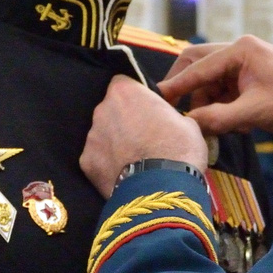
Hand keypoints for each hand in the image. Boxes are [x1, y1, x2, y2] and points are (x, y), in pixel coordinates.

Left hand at [80, 76, 209, 196]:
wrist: (162, 188)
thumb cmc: (179, 148)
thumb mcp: (187, 123)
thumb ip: (167, 114)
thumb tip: (165, 121)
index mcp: (125, 92)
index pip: (123, 84)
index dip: (135, 97)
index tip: (145, 109)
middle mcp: (102, 110)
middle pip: (110, 110)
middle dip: (122, 120)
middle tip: (142, 138)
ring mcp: (91, 137)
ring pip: (102, 135)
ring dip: (114, 143)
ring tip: (134, 161)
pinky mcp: (86, 163)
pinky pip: (97, 159)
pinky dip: (108, 166)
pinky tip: (124, 176)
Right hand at [159, 35, 272, 139]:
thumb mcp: (255, 113)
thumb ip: (218, 118)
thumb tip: (187, 125)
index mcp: (241, 50)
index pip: (198, 66)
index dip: (176, 86)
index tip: (157, 101)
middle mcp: (241, 51)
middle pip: (199, 64)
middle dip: (188, 89)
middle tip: (175, 111)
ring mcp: (247, 64)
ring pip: (211, 81)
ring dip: (208, 103)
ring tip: (218, 127)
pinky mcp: (253, 78)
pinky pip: (226, 91)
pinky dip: (223, 107)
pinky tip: (235, 125)